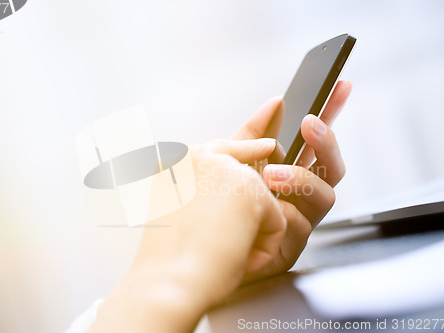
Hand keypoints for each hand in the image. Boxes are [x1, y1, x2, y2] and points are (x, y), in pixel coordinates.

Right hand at [90, 139, 285, 332]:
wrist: (166, 282)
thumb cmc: (168, 258)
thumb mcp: (177, 213)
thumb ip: (203, 189)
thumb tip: (242, 178)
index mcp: (177, 162)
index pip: (222, 149)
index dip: (248, 149)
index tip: (268, 144)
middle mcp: (200, 155)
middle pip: (250, 170)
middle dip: (254, 207)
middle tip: (236, 218)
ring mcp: (226, 168)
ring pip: (262, 203)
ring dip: (250, 232)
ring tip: (218, 250)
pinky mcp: (251, 189)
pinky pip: (277, 222)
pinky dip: (262, 248)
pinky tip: (234, 255)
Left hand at [233, 81, 351, 281]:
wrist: (202, 246)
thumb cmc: (221, 203)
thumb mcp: (233, 161)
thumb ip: (254, 134)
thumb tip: (275, 102)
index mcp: (290, 169)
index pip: (317, 139)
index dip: (332, 113)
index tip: (341, 86)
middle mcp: (300, 193)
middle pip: (333, 166)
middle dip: (326, 142)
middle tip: (310, 125)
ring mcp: (300, 218)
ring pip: (325, 195)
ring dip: (301, 180)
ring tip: (272, 174)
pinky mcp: (292, 244)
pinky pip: (302, 226)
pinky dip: (285, 213)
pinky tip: (267, 209)